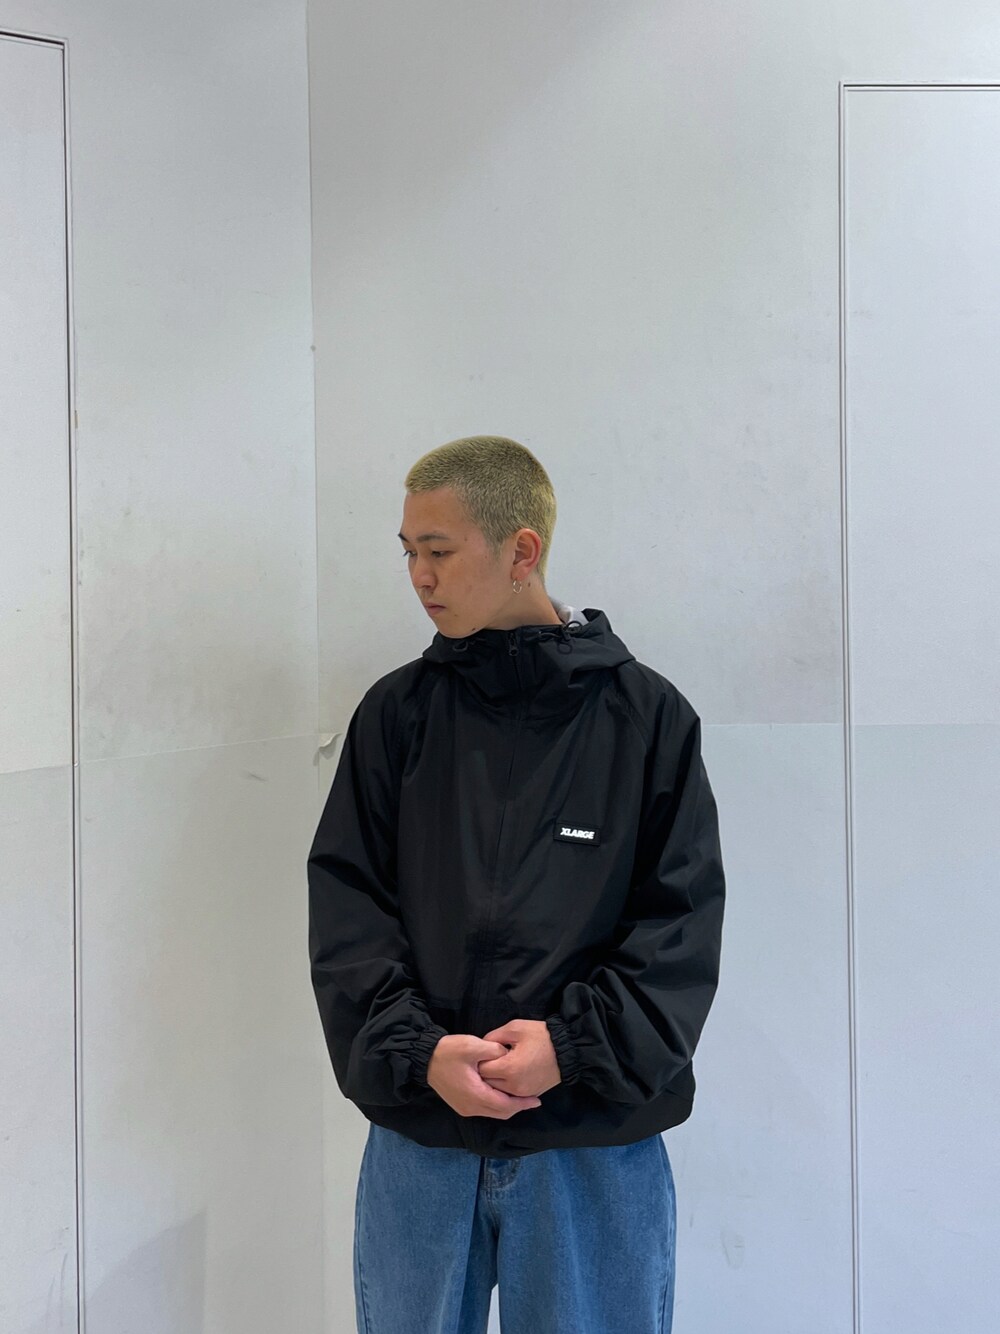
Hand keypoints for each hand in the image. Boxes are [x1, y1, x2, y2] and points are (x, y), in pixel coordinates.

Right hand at [426, 1034, 542, 1118]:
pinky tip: (503, 1094)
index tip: (537, 1100)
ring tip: (521, 1096)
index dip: (522, 1104)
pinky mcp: (461, 1105)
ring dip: (507, 1106)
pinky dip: (497, 1104)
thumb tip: (508, 1055)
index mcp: (475, 1095)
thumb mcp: (473, 1045)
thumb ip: (494, 1050)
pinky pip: (485, 1109)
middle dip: (518, 1107)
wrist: (424, 1059)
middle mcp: (471, 1107)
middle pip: (501, 1113)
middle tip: (533, 1099)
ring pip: (493, 1112)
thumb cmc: (448, 1052)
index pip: (505, 1106)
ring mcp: (465, 1108)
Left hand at [477, 1019, 562, 1097]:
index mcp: (509, 1068)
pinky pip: (510, 1094)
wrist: (567, 1050)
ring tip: (499, 1066)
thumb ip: (493, 1037)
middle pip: (487, 1083)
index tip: (483, 1053)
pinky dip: (506, 1086)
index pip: (482, 1069)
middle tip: (490, 1059)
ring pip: (497, 1091)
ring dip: (494, 1080)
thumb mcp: (515, 1028)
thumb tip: (482, 1046)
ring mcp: (523, 1093)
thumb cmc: (541, 1036)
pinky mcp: (530, 1095)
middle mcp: (514, 1086)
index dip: (479, 1060)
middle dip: (485, 1072)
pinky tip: (509, 1074)